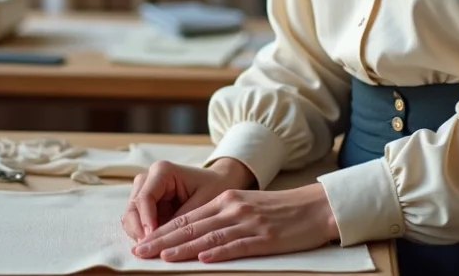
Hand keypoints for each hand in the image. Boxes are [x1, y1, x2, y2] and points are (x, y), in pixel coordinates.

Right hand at [120, 158, 253, 241]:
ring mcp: (145, 191)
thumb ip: (182, 219)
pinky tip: (153, 244)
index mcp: (162, 171)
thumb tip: (165, 239)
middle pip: (133, 206)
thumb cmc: (214, 187)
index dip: (146, 219)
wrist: (218, 182)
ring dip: (137, 233)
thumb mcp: (203, 202)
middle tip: (148, 248)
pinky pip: (136, 221)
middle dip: (138, 228)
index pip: (145, 197)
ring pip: (130, 215)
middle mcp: (149, 178)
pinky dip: (141, 233)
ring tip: (151, 249)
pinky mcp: (146, 205)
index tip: (152, 238)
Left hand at [131, 183, 339, 263]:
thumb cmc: (282, 210)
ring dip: (183, 248)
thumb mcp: (248, 206)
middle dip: (164, 240)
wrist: (316, 207)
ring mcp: (249, 223)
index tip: (144, 241)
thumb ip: (223, 217)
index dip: (164, 230)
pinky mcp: (265, 238)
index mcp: (227, 200)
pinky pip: (237, 246)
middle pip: (192, 226)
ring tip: (162, 257)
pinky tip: (203, 258)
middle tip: (141, 251)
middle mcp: (234, 208)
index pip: (188, 217)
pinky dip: (218, 252)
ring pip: (209, 236)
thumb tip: (195, 236)